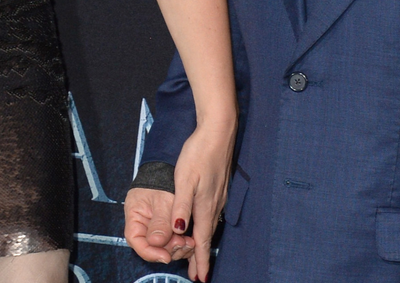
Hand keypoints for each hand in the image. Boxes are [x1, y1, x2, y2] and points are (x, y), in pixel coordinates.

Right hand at [125, 187, 196, 264]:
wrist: (171, 169)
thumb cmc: (163, 180)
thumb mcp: (163, 200)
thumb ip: (160, 222)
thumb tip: (157, 243)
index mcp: (134, 216)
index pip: (136, 241)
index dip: (150, 253)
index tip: (166, 257)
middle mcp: (142, 225)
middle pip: (152, 247)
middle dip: (169, 250)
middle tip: (184, 244)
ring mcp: (154, 228)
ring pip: (163, 248)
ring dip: (177, 249)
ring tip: (190, 242)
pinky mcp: (166, 229)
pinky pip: (171, 242)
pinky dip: (181, 244)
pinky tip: (190, 241)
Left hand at [169, 119, 234, 280]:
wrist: (218, 131)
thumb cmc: (198, 153)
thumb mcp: (184, 179)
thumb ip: (181, 205)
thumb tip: (179, 230)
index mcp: (204, 205)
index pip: (203, 241)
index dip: (201, 260)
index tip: (200, 278)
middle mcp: (215, 204)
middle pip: (208, 237)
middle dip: (203, 256)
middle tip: (198, 274)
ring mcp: (219, 196)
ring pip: (211, 225)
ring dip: (205, 242)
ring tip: (201, 254)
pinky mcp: (220, 187)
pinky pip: (214, 214)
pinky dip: (209, 226)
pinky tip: (205, 224)